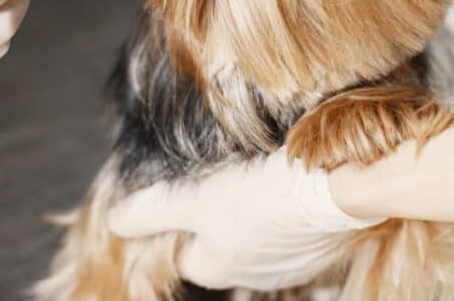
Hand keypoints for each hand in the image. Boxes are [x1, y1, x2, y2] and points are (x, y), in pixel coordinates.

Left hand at [108, 148, 384, 290]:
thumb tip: (115, 222)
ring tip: (256, 176)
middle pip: (221, 247)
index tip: (183, 191)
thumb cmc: (263, 194)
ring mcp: (290, 264)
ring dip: (254, 214)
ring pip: (258, 239)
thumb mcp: (198, 198)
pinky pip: (294, 230)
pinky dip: (288, 210)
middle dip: (218, 219)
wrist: (337, 188)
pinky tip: (289, 184)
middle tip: (222, 178)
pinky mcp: (321, 245)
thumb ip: (154, 211)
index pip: (184, 253)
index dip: (178, 222)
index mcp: (217, 267)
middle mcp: (252, 276)